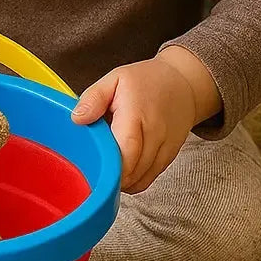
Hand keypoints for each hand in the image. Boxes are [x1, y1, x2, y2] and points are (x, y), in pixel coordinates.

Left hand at [71, 48, 220, 192]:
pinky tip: (123, 171)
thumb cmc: (146, 81)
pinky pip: (149, 179)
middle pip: (133, 169)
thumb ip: (94, 98)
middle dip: (110, 176)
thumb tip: (77, 119)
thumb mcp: (115, 79)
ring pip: (141, 178)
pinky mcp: (169, 157)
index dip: (109, 166)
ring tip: (107, 168)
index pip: (125, 149)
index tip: (92, 169)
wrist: (183, 84)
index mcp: (136, 114)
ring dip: (122, 181)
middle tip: (93, 169)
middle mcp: (155, 134)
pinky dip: (134, 181)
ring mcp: (165, 147)